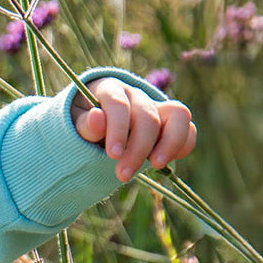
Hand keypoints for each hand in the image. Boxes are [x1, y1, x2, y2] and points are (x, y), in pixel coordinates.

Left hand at [72, 77, 196, 182]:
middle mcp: (136, 94)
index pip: (118, 103)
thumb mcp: (75, 124)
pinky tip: (162, 163)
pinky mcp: (171, 122)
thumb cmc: (82, 123)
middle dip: (137, 148)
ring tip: (156, 165)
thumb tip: (96, 117)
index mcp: (109, 88)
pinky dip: (181, 146)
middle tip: (122, 174)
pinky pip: (188, 129)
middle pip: (147, 115)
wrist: (92, 123)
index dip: (118, 129)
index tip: (113, 154)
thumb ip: (85, 124)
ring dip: (169, 144)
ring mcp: (156, 106)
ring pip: (178, 116)